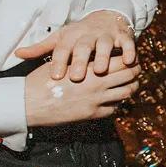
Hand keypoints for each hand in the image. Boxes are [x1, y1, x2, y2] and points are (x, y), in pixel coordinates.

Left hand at [14, 10, 135, 81]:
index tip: (56, 77)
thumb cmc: (80, 33)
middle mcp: (88, 34)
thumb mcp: (60, 38)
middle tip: (77, 78)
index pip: (62, 49)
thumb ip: (40, 48)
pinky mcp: (123, 35)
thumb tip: (17, 54)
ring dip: (103, 57)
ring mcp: (107, 34)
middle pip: (83, 47)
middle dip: (80, 61)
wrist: (106, 16)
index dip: (59, 61)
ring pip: (105, 44)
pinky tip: (130, 62)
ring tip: (101, 70)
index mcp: (71, 36)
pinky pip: (128, 43)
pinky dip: (129, 51)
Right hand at [24, 56, 141, 127]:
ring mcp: (96, 100)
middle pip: (129, 75)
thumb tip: (87, 52)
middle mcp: (97, 83)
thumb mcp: (58, 62)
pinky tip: (114, 100)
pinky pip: (114, 108)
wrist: (28, 104)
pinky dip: (117, 103)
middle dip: (136, 72)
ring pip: (126, 92)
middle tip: (137, 70)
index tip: (132, 58)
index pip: (121, 61)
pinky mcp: (92, 114)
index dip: (130, 59)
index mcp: (89, 67)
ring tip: (131, 84)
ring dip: (131, 88)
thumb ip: (77, 58)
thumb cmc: (39, 81)